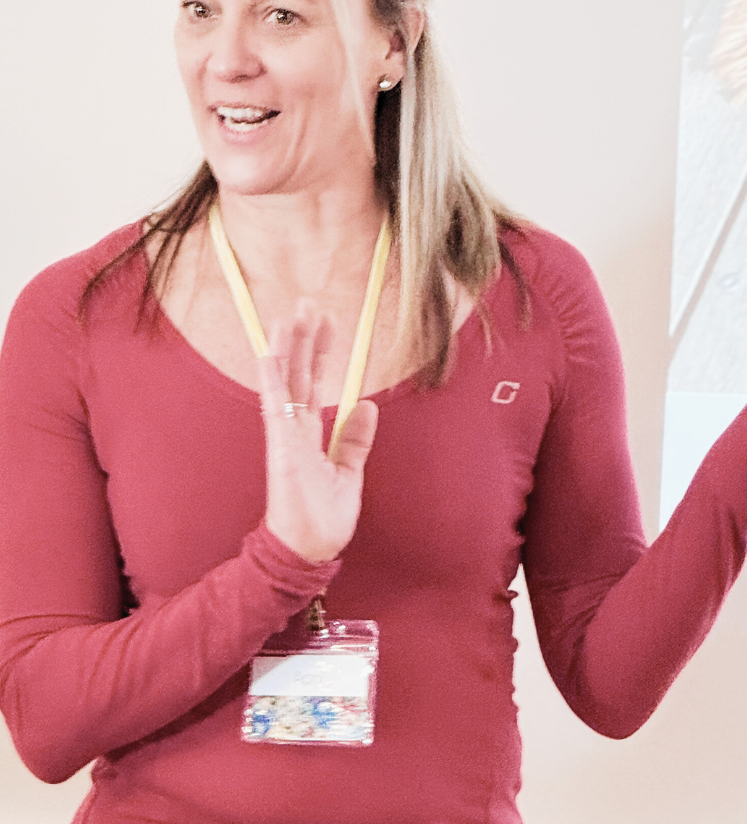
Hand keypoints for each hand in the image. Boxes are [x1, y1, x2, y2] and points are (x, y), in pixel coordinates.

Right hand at [258, 301, 378, 563]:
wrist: (307, 552)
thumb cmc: (322, 520)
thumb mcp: (348, 474)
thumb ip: (354, 441)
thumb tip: (369, 406)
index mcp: (309, 435)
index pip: (314, 383)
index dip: (321, 351)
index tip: (327, 322)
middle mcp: (294, 431)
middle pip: (299, 375)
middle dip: (304, 339)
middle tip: (307, 302)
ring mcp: (286, 438)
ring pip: (287, 383)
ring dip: (288, 349)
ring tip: (290, 315)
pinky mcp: (282, 449)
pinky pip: (276, 408)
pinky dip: (272, 381)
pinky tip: (269, 355)